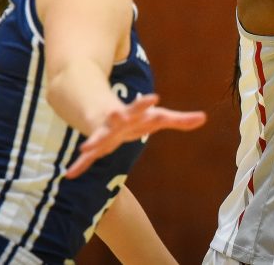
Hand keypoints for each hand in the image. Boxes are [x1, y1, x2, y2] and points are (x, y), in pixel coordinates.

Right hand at [65, 94, 206, 178]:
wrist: (100, 109)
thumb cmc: (135, 117)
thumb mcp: (157, 118)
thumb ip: (179, 120)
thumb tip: (204, 118)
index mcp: (133, 113)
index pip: (142, 107)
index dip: (146, 103)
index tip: (154, 97)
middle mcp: (116, 121)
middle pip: (116, 119)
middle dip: (116, 116)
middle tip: (115, 114)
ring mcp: (103, 132)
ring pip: (97, 137)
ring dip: (92, 142)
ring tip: (85, 148)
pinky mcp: (95, 144)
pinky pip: (87, 157)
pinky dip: (80, 165)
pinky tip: (70, 175)